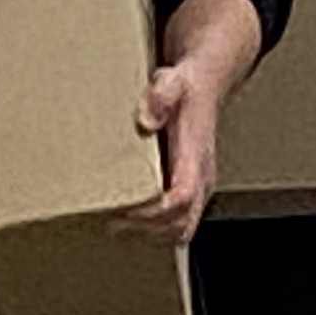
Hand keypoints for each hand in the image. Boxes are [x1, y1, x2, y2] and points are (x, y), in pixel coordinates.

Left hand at [119, 63, 223, 245]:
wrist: (203, 85)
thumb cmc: (184, 87)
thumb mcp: (171, 81)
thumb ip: (160, 96)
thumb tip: (147, 121)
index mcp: (196, 156)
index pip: (181, 198)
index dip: (153, 212)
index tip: (124, 211)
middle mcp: (202, 176)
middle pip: (182, 223)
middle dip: (147, 229)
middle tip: (112, 222)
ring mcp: (199, 185)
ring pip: (182, 229)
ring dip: (150, 233)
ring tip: (117, 223)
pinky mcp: (191, 189)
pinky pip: (179, 222)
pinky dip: (156, 229)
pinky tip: (130, 220)